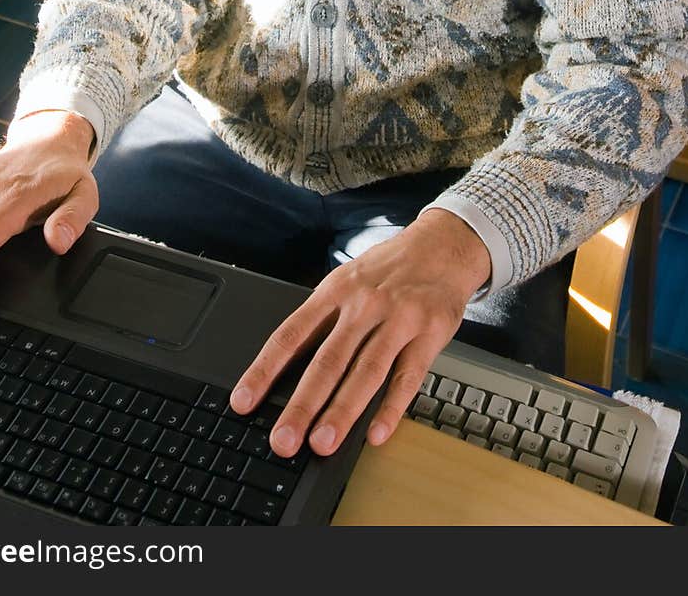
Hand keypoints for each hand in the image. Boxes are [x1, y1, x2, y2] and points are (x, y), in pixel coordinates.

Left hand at [229, 209, 490, 457]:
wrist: (444, 244)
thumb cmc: (389, 269)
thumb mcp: (348, 280)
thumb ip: (323, 320)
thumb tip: (286, 368)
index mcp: (335, 291)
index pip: (291, 333)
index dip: (264, 369)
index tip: (243, 401)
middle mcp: (364, 304)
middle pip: (327, 360)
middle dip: (302, 404)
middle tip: (283, 440)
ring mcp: (398, 319)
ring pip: (366, 371)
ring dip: (342, 411)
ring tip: (322, 443)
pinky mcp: (429, 334)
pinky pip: (408, 377)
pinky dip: (392, 408)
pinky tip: (376, 434)